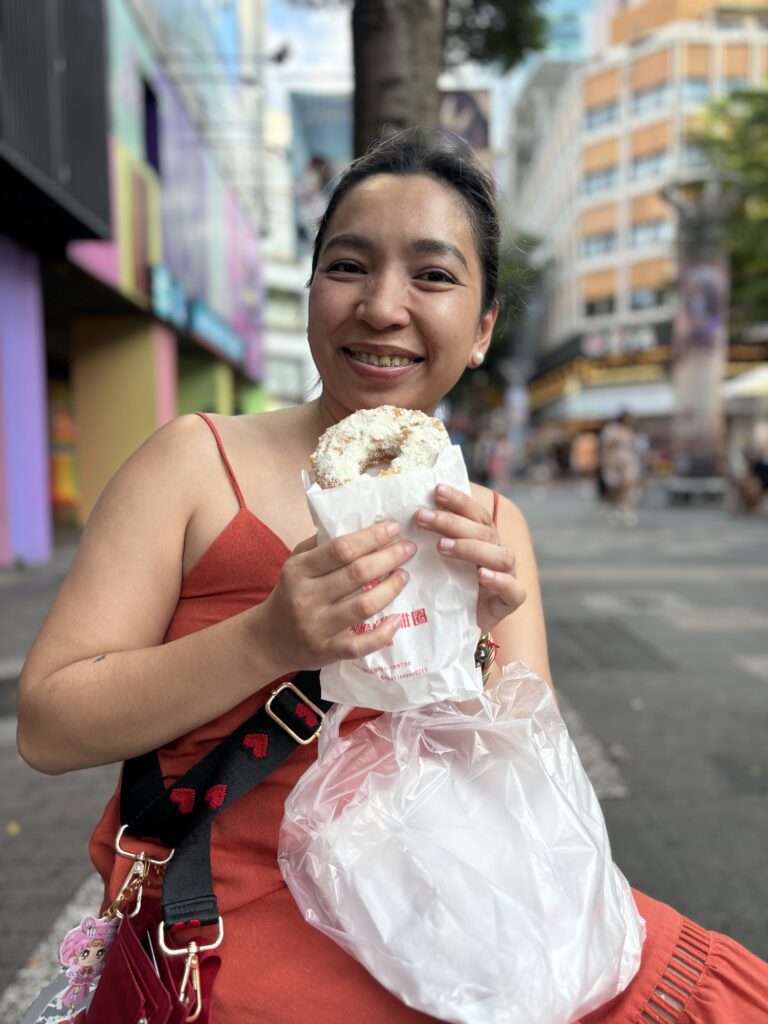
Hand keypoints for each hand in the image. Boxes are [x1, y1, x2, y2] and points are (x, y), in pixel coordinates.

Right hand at [258, 521, 415, 672]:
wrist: (269, 640)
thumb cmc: (290, 594)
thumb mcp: (296, 564)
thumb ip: (321, 545)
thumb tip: (359, 524)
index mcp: (299, 570)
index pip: (341, 548)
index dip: (371, 537)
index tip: (394, 528)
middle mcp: (306, 597)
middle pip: (357, 574)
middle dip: (389, 558)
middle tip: (408, 549)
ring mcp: (316, 626)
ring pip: (363, 606)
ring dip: (391, 589)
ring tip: (404, 576)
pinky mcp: (326, 651)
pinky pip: (360, 645)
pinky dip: (383, 633)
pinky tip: (397, 620)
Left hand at [415, 485, 525, 632]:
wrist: (456, 627)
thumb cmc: (445, 589)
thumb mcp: (436, 562)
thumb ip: (430, 539)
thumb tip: (405, 513)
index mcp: (484, 538)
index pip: (475, 513)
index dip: (458, 500)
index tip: (436, 490)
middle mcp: (497, 552)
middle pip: (483, 531)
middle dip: (452, 522)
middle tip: (422, 517)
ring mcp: (508, 576)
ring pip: (500, 556)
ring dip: (471, 548)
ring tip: (442, 547)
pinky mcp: (510, 602)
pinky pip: (513, 590)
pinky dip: (499, 580)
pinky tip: (481, 575)